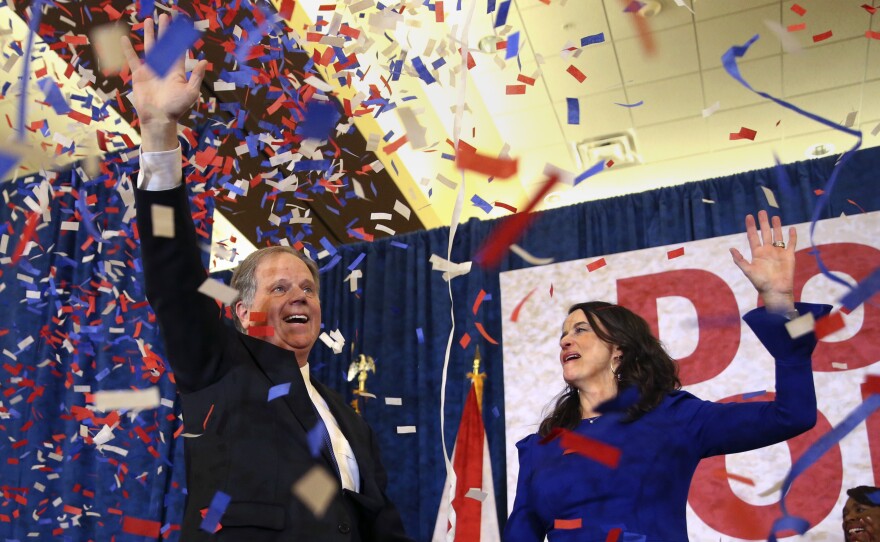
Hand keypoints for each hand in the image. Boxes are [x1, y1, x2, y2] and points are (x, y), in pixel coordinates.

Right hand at [120, 14, 206, 150]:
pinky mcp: (139, 75)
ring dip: (149, 34)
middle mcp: (164, 67)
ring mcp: (151, 70)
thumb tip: (205, 61)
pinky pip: (133, 59)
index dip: (180, 38)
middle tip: (164, 17)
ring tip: (149, 21)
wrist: (158, 118)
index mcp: (177, 70)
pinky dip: (128, 49)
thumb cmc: (176, 107)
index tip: (180, 25)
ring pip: (150, 47)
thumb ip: (197, 76)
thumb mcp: (190, 92)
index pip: (179, 50)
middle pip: (164, 44)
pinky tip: (124, 39)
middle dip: (164, 31)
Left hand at [729, 210, 796, 313]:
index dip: (751, 226)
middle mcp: (768, 251)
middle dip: (763, 222)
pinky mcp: (789, 256)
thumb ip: (740, 260)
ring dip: (777, 226)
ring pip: (778, 236)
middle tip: (762, 211)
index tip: (749, 216)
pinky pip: (791, 244)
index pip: (753, 236)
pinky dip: (792, 236)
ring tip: (775, 216)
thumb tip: (731, 249)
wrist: (776, 291)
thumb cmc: (761, 283)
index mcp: (757, 253)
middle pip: (765, 233)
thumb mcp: (748, 271)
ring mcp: (779, 252)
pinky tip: (792, 228)